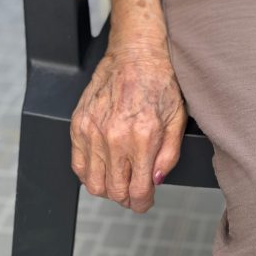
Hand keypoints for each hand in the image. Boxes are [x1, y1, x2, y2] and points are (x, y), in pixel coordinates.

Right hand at [70, 50, 186, 211]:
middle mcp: (115, 137)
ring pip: (94, 184)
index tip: (146, 200)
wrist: (135, 53)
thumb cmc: (159, 80)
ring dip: (108, 187)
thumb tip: (157, 180)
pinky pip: (78, 165)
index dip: (144, 203)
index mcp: (143, 136)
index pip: (138, 191)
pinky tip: (104, 164)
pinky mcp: (78, 124)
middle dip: (127, 198)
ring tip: (120, 176)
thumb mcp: (177, 117)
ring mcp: (93, 131)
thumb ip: (169, 154)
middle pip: (115, 192)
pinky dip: (90, 172)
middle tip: (135, 190)